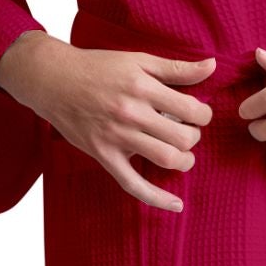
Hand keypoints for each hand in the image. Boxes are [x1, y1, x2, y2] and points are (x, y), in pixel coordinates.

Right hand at [0, 36, 215, 211]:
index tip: (197, 114)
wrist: (53, 80)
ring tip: (182, 154)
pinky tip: (176, 205)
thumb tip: (212, 67)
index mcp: (143, 88)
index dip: (203, 114)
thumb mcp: (138, 60)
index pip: (192, 109)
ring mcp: (116, 137)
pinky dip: (156, 198)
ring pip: (166, 159)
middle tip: (187, 131)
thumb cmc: (98, 67)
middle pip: (183, 137)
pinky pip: (132, 184)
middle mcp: (131, 114)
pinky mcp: (103, 155)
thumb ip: (176, 68)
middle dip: (194, 137)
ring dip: (184, 161)